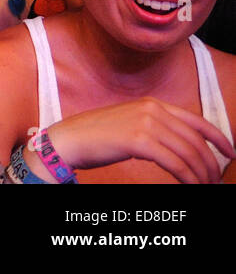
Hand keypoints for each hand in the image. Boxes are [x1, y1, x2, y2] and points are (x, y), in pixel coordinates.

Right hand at [46, 98, 234, 182]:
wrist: (70, 138)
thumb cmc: (99, 136)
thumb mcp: (132, 123)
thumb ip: (156, 127)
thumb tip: (183, 145)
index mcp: (153, 103)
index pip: (197, 121)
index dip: (218, 138)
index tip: (230, 153)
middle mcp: (152, 110)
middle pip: (195, 141)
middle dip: (210, 163)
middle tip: (214, 179)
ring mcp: (146, 124)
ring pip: (188, 154)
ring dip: (200, 174)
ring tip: (204, 186)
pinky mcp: (139, 141)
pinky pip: (175, 164)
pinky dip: (187, 178)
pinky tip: (189, 185)